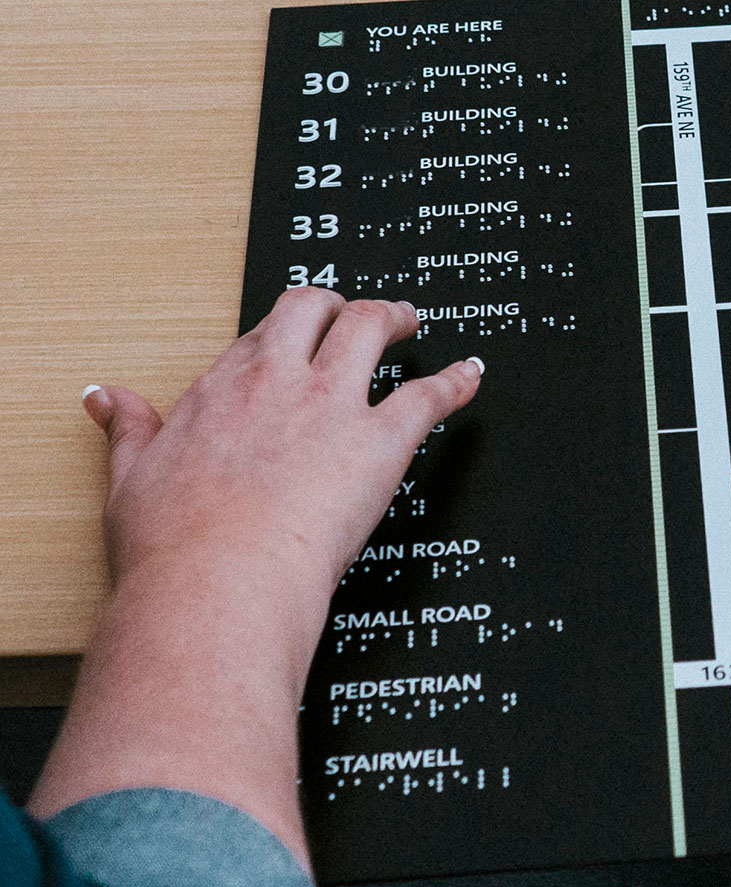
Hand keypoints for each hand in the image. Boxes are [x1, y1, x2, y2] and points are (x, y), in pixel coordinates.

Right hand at [85, 287, 481, 597]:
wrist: (217, 582)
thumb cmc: (174, 547)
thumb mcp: (130, 480)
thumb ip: (128, 432)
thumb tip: (104, 399)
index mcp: (219, 392)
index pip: (257, 341)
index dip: (280, 339)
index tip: (290, 344)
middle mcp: (277, 383)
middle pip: (312, 311)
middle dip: (336, 305)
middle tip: (354, 312)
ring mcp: (331, 405)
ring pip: (369, 329)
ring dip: (393, 317)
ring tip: (408, 320)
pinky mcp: (380, 440)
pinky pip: (429, 396)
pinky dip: (456, 382)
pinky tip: (470, 376)